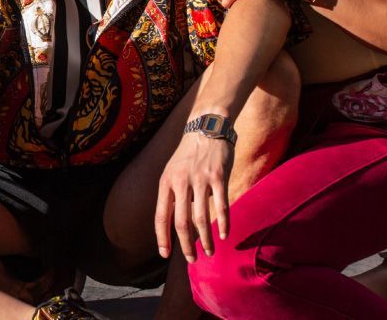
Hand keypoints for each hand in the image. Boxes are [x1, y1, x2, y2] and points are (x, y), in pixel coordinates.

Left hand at [154, 131, 234, 262]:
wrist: (206, 127)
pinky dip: (223, 223)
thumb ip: (172, 195)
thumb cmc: (189, 155)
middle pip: (181, 222)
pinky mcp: (218, 176)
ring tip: (210, 252)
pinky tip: (225, 235)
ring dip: (206, 239)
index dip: (162, 238)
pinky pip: (221, 205)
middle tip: (192, 260)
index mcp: (166, 182)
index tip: (165, 254)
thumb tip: (175, 223)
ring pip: (201, 218)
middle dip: (186, 245)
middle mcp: (181, 182)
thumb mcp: (172, 171)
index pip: (161, 216)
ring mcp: (200, 179)